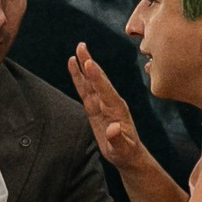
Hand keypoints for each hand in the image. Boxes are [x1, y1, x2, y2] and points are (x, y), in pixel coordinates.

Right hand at [69, 44, 146, 171]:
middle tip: (81, 46)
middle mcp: (110, 101)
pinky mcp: (94, 107)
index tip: (88, 63)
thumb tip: (112, 129)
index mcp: (117, 108)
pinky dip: (79, 78)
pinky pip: (85, 89)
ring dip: (83, 66)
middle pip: (97, 79)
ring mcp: (102, 103)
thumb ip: (117, 138)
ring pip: (90, 81)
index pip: (105, 90)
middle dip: (89, 63)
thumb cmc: (126, 151)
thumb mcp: (122, 148)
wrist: (127, 154)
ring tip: (77, 50)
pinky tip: (74, 66)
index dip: (96, 77)